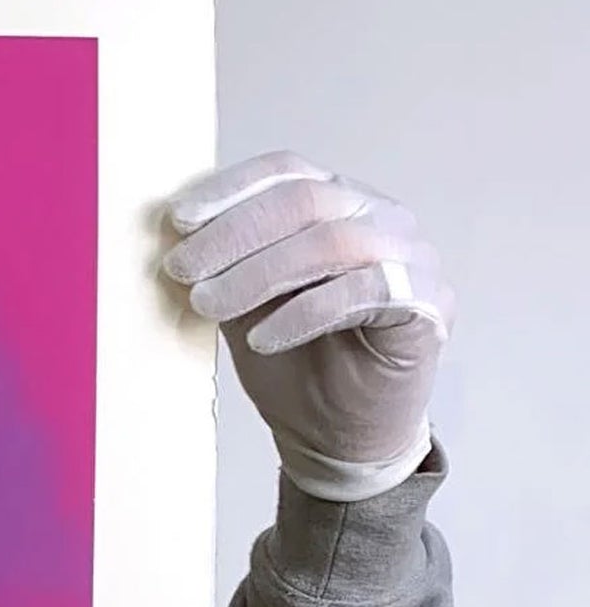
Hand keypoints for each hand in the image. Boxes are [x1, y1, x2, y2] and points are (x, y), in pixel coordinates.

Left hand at [163, 152, 449, 500]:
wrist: (336, 435)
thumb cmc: (292, 364)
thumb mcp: (242, 305)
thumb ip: (223, 264)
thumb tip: (176, 234)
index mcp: (336, 204)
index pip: (286, 171)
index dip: (230, 190)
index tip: (178, 220)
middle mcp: (380, 217)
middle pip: (305, 200)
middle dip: (234, 235)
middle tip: (184, 270)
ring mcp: (411, 256)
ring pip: (332, 241)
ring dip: (259, 273)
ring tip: (209, 306)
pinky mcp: (430, 303)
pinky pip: (366, 290)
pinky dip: (305, 312)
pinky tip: (264, 338)